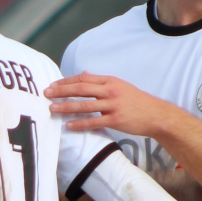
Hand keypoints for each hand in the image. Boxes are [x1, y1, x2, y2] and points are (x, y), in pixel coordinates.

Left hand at [46, 73, 185, 139]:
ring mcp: (113, 105)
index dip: (66, 81)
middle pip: (81, 89)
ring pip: (85, 105)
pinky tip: (68, 125)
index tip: (52, 85)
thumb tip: (83, 75)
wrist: (156, 115)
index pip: (83, 79)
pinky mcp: (116, 120)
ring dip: (66, 107)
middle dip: (61, 91)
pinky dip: (80, 123)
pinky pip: (94, 122)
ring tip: (52, 108)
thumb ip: (101, 82)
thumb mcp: (120, 86)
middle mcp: (110, 91)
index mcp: (110, 81)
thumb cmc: (136, 101)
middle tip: (46, 94)